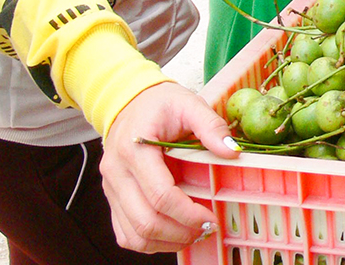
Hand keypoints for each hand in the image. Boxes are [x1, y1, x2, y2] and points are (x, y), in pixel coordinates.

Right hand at [100, 83, 238, 254]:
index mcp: (134, 149)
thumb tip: (233, 152)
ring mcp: (111, 189)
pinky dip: (150, 242)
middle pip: (145, 222)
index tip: (211, 217)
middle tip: (207, 228)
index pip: (160, 195)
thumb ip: (211, 126)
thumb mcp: (189, 104)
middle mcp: (117, 173)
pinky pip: (125, 233)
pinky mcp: (113, 198)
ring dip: (165, 242)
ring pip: (133, 235)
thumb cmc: (159, 103)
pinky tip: (174, 233)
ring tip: (193, 233)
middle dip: (180, 232)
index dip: (188, 213)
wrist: (129, 101)